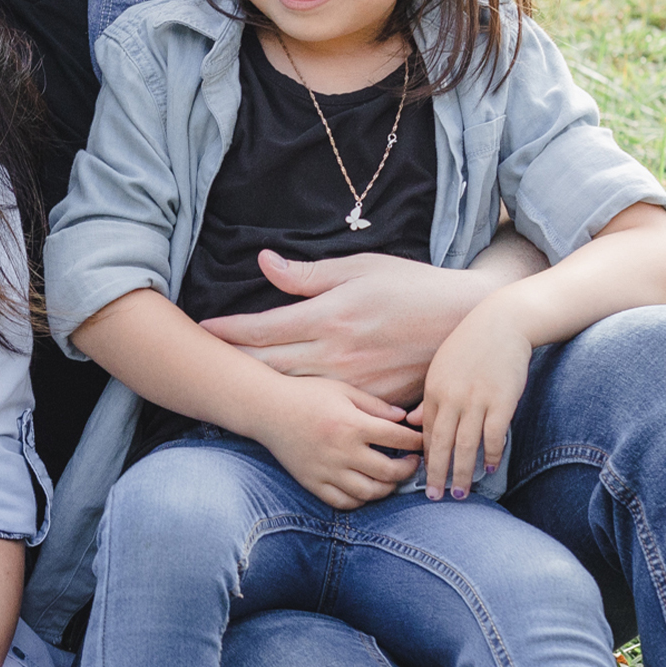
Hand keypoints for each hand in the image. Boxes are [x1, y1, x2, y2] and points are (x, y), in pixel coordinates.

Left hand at [200, 247, 529, 406]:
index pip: (264, 329)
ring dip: (258, 385)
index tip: (203, 328)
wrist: (467, 321)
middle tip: (198, 360)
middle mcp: (337, 354)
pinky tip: (280, 403)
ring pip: (293, 389)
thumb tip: (263, 262)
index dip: (228, 330)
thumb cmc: (411, 286)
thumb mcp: (360, 269)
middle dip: (231, 362)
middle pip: (268, 365)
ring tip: (228, 381)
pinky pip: (328, 404)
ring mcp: (355, 384)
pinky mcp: (374, 401)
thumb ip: (308, 274)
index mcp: (331, 317)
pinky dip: (300, 402)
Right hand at [253, 375, 422, 510]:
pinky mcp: (312, 483)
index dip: (416, 441)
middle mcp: (342, 451)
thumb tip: (403, 418)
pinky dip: (361, 499)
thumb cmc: (306, 394)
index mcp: (352, 424)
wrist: (266, 410)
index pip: (398, 438)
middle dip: (409, 469)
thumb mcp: (343, 390)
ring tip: (392, 478)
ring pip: (370, 492)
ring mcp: (327, 471)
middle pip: (390, 471)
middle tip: (412, 463)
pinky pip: (344, 502)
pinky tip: (366, 488)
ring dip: (388, 488)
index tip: (421, 441)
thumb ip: (375, 405)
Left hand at [416, 307, 532, 499]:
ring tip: (461, 492)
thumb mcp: (441, 368)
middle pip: (442, 444)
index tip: (424, 477)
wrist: (502, 322)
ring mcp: (477, 400)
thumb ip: (429, 399)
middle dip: (437, 473)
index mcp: (434, 390)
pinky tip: (489, 468)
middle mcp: (452, 398)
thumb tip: (412, 423)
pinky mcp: (501, 401)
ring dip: (463, 471)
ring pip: (466, 445)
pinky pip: (494, 435)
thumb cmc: (471, 346)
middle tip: (434, 497)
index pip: (427, 432)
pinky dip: (492, 454)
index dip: (426, 458)